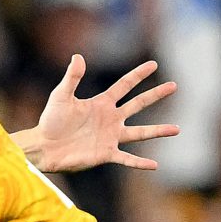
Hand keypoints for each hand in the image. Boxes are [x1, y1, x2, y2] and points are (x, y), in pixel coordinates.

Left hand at [33, 56, 178, 171]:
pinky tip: (155, 165)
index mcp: (101, 103)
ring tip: (177, 129)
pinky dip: (140, 162)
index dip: (138, 75)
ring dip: (158, 131)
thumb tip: (78, 56)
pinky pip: (127, 158)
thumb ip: (72, 78)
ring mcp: (110, 137)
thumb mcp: (61, 96)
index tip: (153, 64)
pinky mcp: (106, 154)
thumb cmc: (50, 121)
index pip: (124, 85)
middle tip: (174, 85)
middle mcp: (110, 119)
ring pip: (140, 132)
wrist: (43, 147)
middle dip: (155, 95)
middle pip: (138, 104)